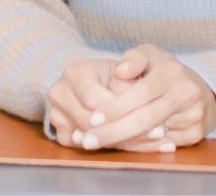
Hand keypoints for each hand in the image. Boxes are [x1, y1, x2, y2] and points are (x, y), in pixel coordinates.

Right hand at [45, 57, 172, 152]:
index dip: (121, 108)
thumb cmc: (116, 73)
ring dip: (123, 142)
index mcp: (74, 72)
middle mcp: (59, 93)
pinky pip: (87, 148)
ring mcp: (57, 116)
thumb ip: (130, 75)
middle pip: (91, 121)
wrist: (94, 82)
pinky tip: (140, 148)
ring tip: (155, 143)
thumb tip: (133, 91)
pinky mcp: (61, 135)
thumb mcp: (128, 66)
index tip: (151, 112)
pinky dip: (112, 149)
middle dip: (125, 129)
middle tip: (159, 133)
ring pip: (90, 138)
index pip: (95, 99)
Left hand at [78, 44, 215, 150]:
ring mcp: (194, 113)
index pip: (141, 92)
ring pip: (154, 134)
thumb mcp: (151, 55)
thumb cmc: (166, 72)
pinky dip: (144, 149)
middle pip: (146, 117)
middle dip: (115, 131)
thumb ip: (134, 59)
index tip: (93, 118)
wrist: (202, 91)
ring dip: (125, 142)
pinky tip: (125, 149)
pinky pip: (165, 146)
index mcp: (171, 71)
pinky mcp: (197, 132)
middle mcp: (186, 91)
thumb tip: (120, 72)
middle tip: (88, 140)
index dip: (116, 106)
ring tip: (99, 145)